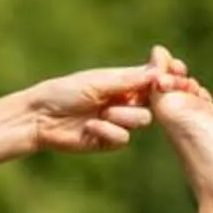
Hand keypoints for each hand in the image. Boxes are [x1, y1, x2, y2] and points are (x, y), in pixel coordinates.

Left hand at [24, 52, 193, 153]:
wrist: (40, 117)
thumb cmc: (64, 92)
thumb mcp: (98, 82)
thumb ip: (128, 79)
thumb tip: (159, 71)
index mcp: (123, 83)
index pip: (153, 81)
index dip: (164, 80)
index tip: (173, 75)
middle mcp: (124, 102)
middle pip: (155, 102)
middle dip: (148, 99)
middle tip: (137, 95)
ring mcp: (117, 122)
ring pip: (142, 120)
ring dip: (123, 116)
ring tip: (102, 113)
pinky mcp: (108, 141)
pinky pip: (124, 138)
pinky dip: (108, 132)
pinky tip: (90, 127)